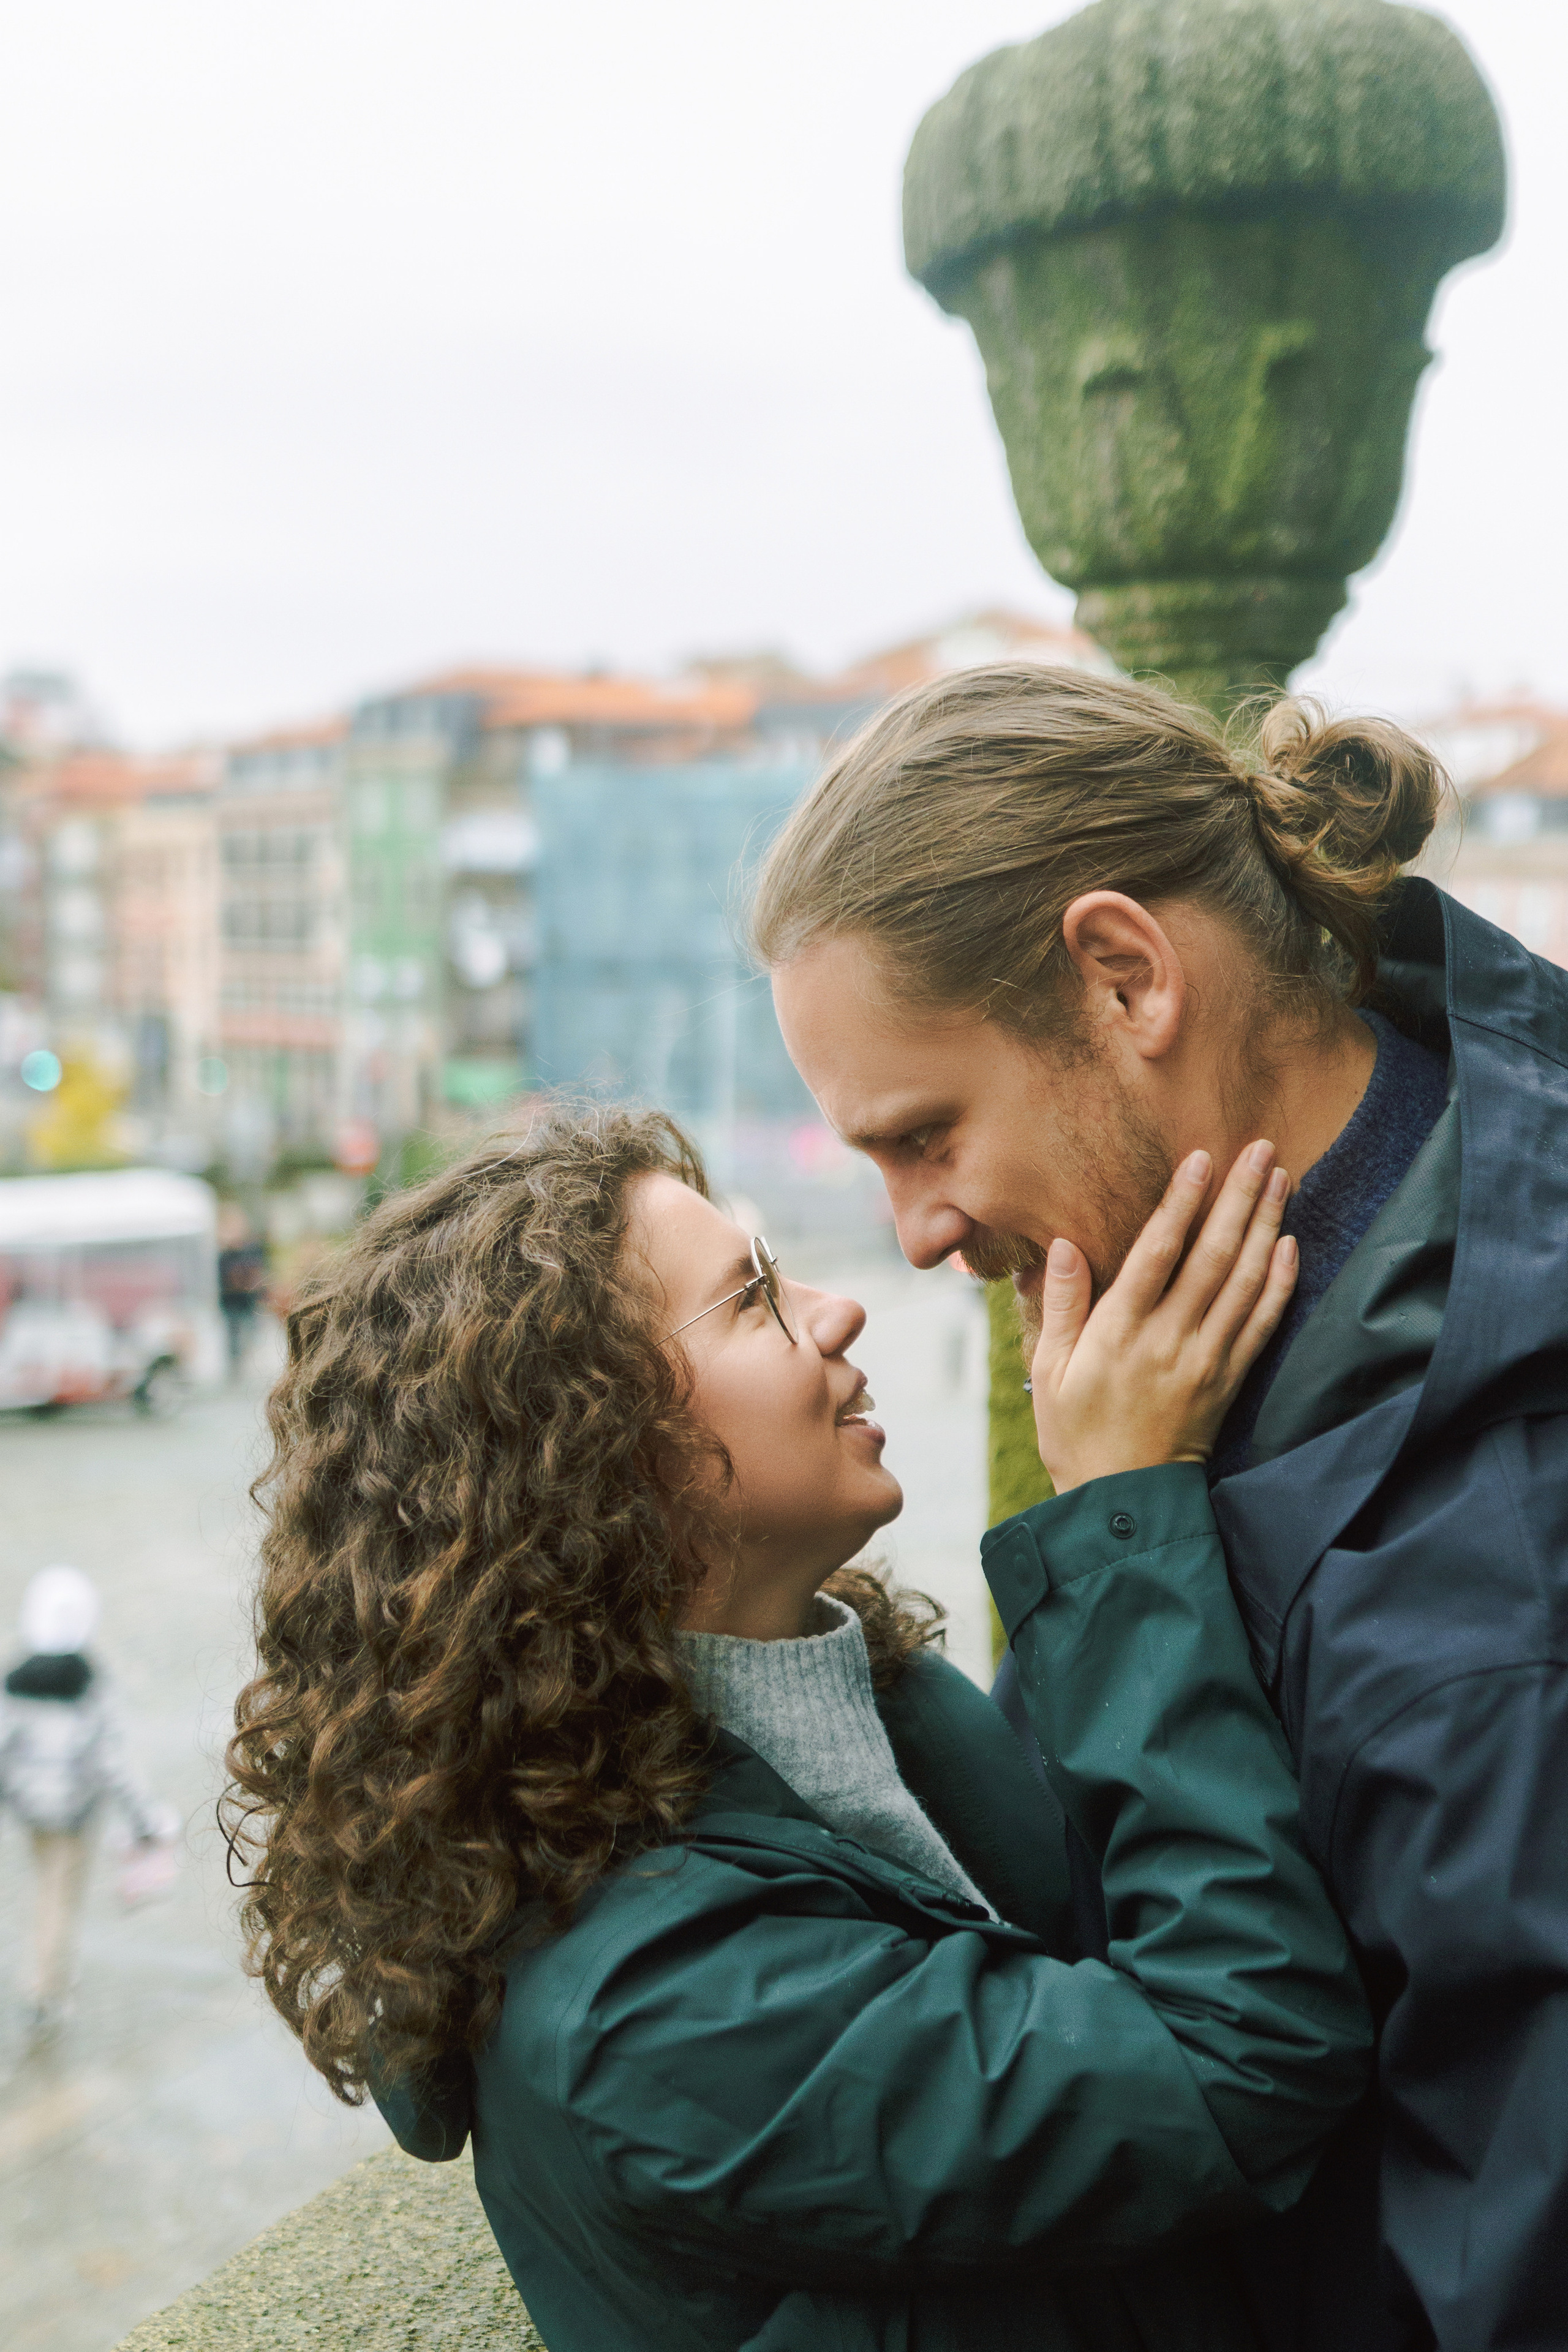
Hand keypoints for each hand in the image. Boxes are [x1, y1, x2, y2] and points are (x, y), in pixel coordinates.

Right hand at [1029, 1142, 1296, 1493]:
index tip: (1202, 1159)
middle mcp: (1169, 1341)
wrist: (1123, 1502)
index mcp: (1119, 1333)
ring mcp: (1206, 1361)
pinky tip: (1291, 1245)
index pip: (1157, 1254)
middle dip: (1239, 1197)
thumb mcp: (1048, 1370)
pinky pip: (1262, 1324)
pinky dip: (1280, 1283)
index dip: (1182, 1203)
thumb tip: (1065, 1244)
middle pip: (1213, 1256)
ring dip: (1266, 1225)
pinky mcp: (1229, 1380)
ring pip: (1244, 1282)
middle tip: (1261, 1149)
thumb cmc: (1075, 1432)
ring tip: (1280, 1178)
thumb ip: (1060, 1305)